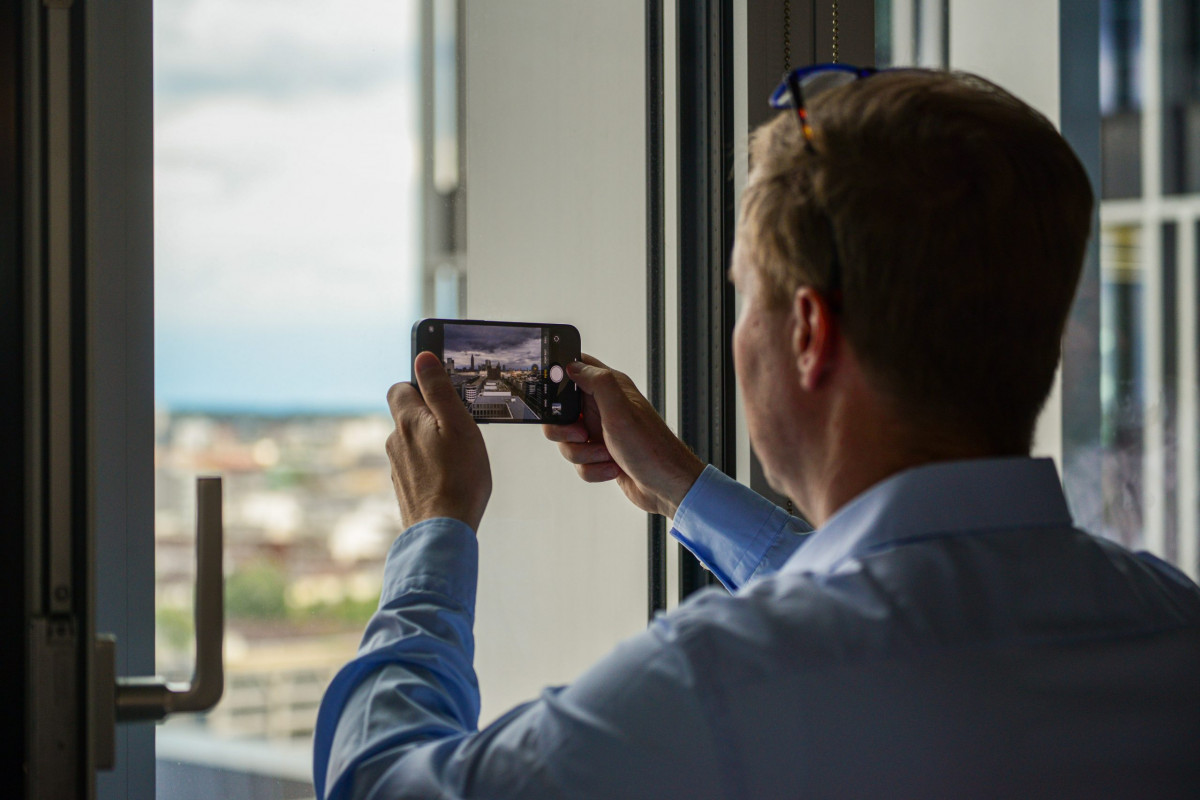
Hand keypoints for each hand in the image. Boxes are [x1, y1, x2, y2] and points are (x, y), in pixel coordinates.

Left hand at [386, 351, 491, 531]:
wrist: (443, 531)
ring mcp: (398, 467)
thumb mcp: (458, 424)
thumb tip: (423, 358)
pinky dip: (431, 466)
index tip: (441, 391)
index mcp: (407, 421)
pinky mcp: (405, 488)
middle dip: (430, 416)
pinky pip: (417, 466)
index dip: (419, 385)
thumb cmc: (458, 479)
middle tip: (458, 426)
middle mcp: (395, 442)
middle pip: (408, 416)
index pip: (400, 387)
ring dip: (432, 443)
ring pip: (413, 442)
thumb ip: (439, 390)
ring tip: (459, 456)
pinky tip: (450, 478)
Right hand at [543, 354, 704, 517]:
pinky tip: (612, 468)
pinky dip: (592, 469)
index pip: (575, 367)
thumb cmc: (651, 448)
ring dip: (583, 454)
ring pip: (567, 441)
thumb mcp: (620, 410)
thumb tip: (572, 365)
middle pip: (560, 412)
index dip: (558, 377)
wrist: (666, 486)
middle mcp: (602, 407)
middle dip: (564, 430)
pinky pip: (579, 462)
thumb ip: (597, 383)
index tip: (554, 396)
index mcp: (609, 388)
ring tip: (606, 455)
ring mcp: (600, 432)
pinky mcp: (600, 455)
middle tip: (582, 434)